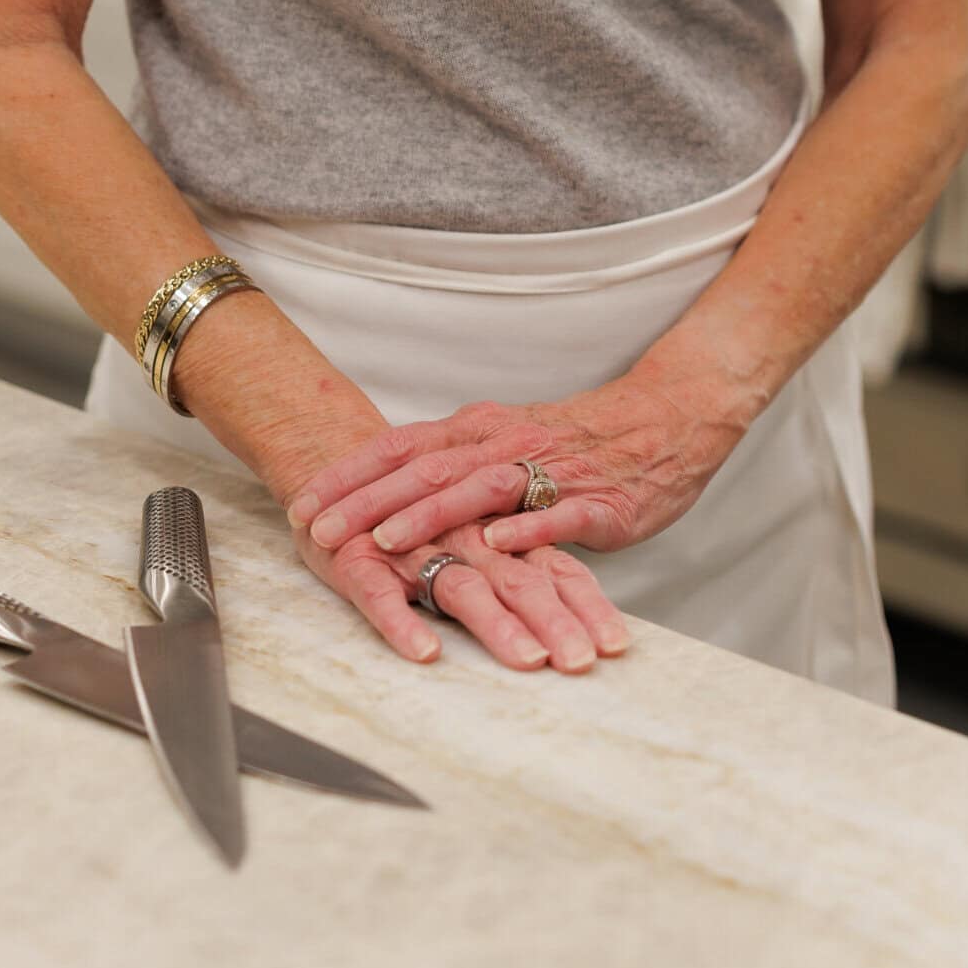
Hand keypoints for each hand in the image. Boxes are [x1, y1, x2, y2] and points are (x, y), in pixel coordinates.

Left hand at [286, 376, 735, 561]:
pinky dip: (527, 530)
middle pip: (427, 469)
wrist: (666, 420)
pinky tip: (500, 547)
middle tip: (319, 531)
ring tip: (389, 542)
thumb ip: (454, 462)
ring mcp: (551, 470)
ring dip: (432, 514)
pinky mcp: (596, 501)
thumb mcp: (504, 439)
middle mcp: (506, 443)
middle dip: (368, 502)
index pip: (401, 447)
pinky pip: (559, 517)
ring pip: (481, 489)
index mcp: (480, 428)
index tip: (300, 505)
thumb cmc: (577, 438)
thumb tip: (389, 493)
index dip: (350, 477)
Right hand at [286, 506, 628, 673]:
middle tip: (581, 663)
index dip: (585, 605)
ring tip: (528, 661)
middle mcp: (462, 532)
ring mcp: (411, 543)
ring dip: (497, 624)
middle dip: (553, 621)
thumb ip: (524, 565)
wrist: (333, 460)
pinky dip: (403, 622)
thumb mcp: (477, 531)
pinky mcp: (359, 558)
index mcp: (496, 525)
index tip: (616, 647)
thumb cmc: (415, 510)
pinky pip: (380, 593)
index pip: (553, 566)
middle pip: (517, 577)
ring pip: (460, 585)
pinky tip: (425, 652)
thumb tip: (581, 618)